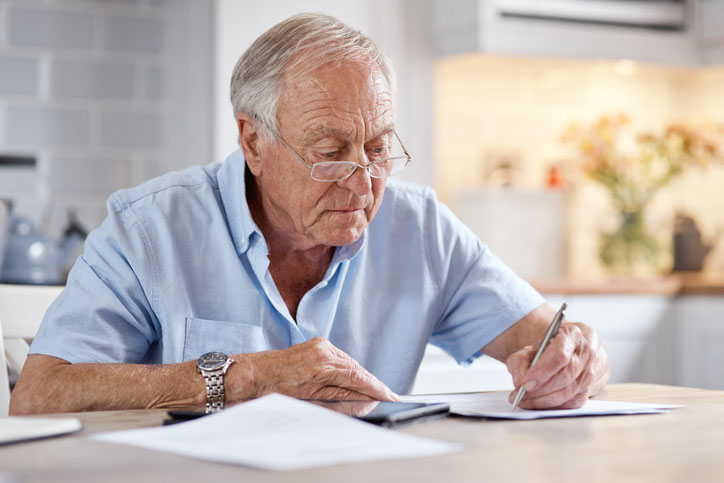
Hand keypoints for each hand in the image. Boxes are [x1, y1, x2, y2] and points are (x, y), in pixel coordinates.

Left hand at [234, 338, 398, 401]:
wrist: (254, 375)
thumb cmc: (276, 391)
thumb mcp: (311, 401)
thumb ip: (342, 399)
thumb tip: (366, 401)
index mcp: (322, 365)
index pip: (358, 377)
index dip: (376, 388)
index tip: (391, 396)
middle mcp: (323, 350)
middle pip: (357, 368)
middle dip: (372, 383)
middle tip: (388, 396)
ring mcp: (320, 345)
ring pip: (350, 363)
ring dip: (361, 377)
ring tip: (374, 391)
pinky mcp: (317, 345)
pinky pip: (340, 358)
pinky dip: (349, 370)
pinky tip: (355, 380)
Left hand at [506, 322, 609, 408]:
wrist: (563, 353)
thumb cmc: (545, 351)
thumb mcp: (528, 349)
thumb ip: (519, 363)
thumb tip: (520, 382)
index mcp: (572, 335)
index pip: (559, 355)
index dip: (541, 371)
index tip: (524, 383)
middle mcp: (586, 353)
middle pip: (564, 376)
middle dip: (538, 389)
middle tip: (518, 394)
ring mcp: (589, 373)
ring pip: (566, 393)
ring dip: (541, 400)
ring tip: (522, 399)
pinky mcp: (586, 391)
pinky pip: (568, 404)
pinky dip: (549, 406)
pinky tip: (535, 403)